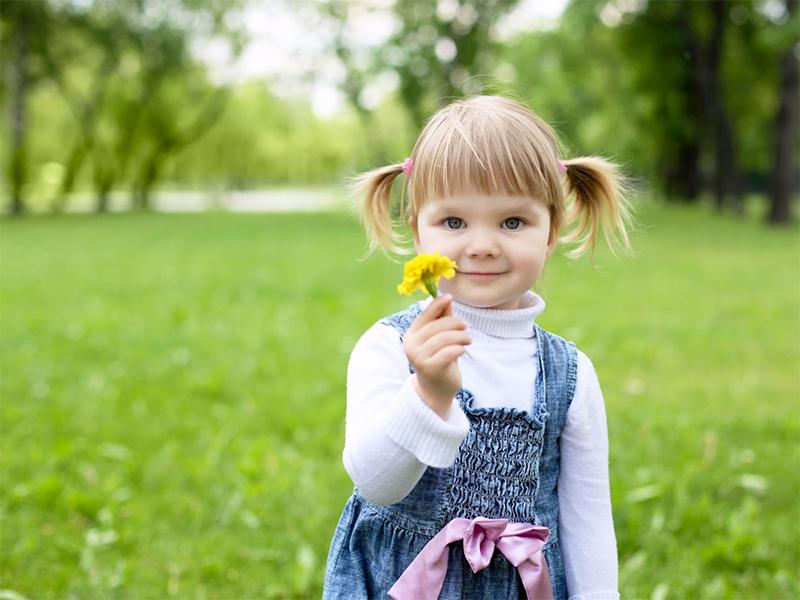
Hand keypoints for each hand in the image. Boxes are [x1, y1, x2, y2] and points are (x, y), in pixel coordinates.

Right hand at [403, 294, 470, 418]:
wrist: (436, 391)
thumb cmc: (439, 360)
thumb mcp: (440, 339)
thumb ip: (442, 320)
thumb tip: (447, 299)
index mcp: (411, 335)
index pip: (424, 315)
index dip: (437, 304)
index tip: (450, 297)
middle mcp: (411, 345)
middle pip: (436, 326)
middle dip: (455, 324)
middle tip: (465, 327)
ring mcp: (418, 358)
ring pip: (444, 338)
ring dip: (460, 336)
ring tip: (468, 339)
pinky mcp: (430, 368)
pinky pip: (449, 352)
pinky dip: (459, 348)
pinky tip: (463, 350)